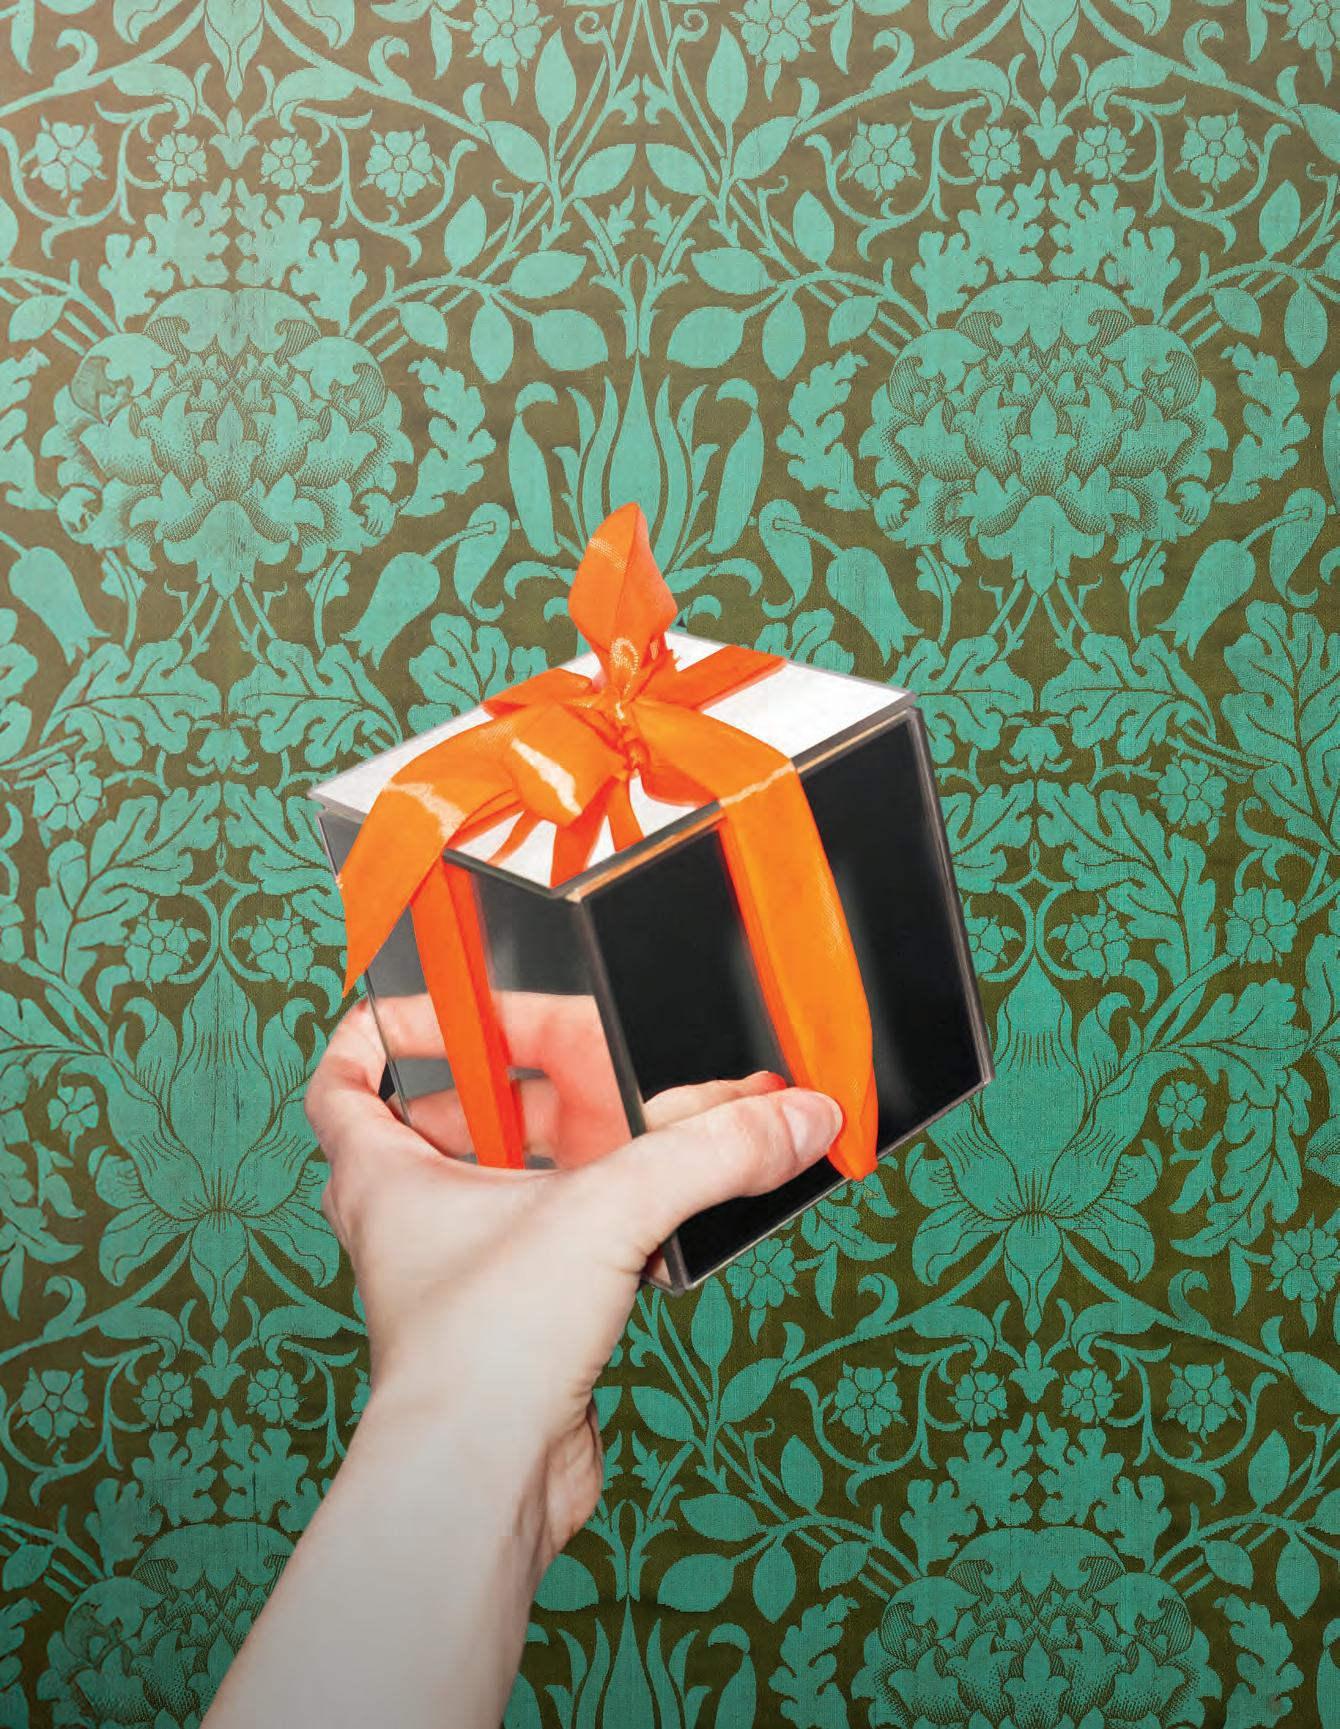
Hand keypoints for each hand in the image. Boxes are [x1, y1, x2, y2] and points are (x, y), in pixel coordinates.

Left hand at [304, 990, 843, 1573]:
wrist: (483, 1487)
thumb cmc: (481, 1352)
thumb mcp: (607, 1210)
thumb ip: (708, 1151)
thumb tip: (792, 1113)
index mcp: (386, 1176)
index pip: (346, 1079)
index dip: (384, 1031)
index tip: (439, 1004)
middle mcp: (407, 1226)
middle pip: (435, 1129)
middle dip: (502, 1096)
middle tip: (564, 1072)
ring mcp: (453, 1282)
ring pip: (495, 1194)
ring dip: (556, 1163)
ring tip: (626, 1139)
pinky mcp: (506, 1329)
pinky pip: (543, 1254)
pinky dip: (590, 1229)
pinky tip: (648, 1229)